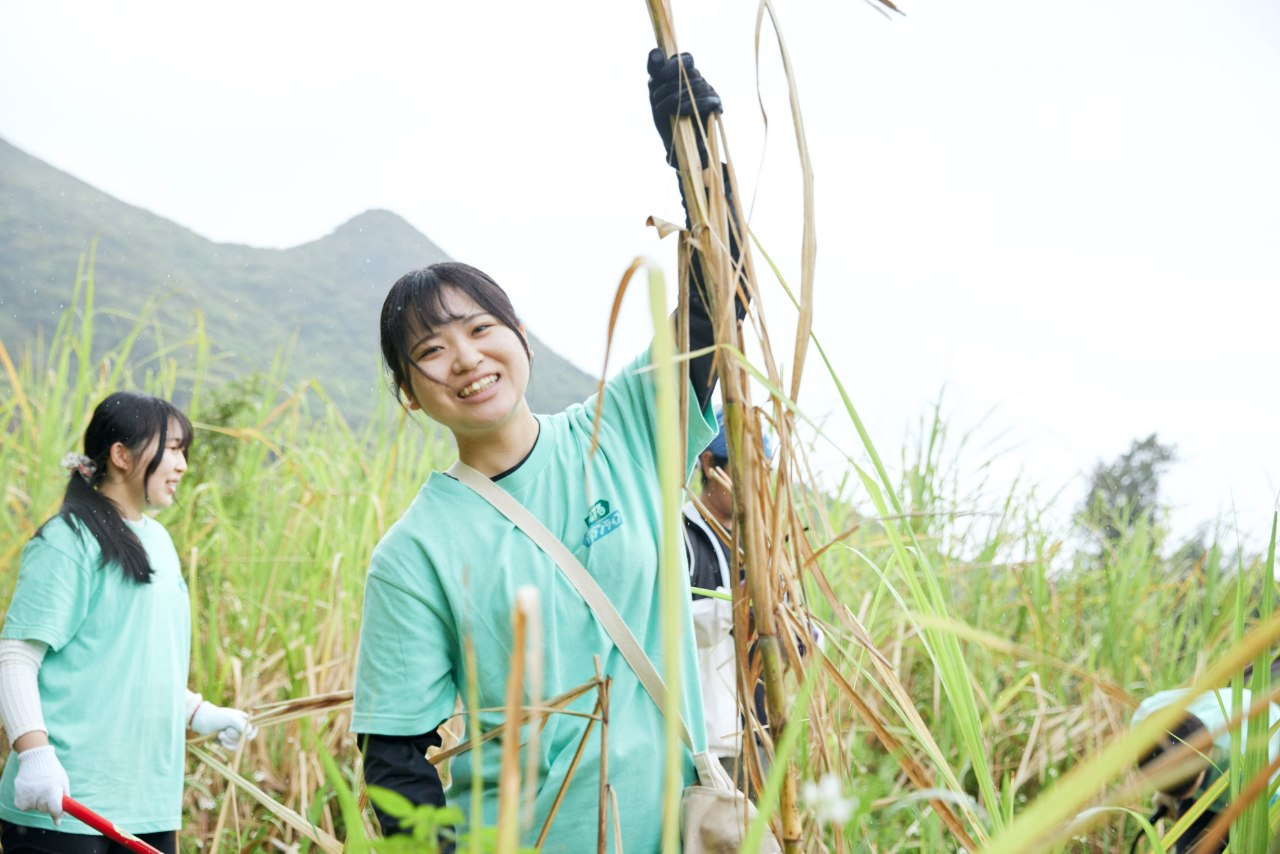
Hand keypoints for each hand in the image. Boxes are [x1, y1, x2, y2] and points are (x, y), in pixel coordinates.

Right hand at [13, 745, 69, 822]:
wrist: (34, 760)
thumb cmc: (53, 771)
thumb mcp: (63, 782)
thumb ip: (65, 799)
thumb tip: (63, 816)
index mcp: (52, 790)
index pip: (55, 810)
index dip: (58, 814)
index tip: (58, 819)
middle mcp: (38, 795)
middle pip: (45, 810)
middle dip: (49, 804)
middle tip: (48, 791)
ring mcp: (27, 798)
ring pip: (36, 808)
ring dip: (39, 801)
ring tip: (39, 787)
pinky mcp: (18, 801)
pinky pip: (27, 807)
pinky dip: (30, 801)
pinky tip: (31, 790)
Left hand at [190, 701, 257, 748]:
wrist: (203, 721)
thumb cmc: (218, 716)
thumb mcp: (231, 719)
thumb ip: (242, 725)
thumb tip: (249, 734)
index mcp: (244, 719)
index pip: (254, 728)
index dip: (252, 733)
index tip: (246, 734)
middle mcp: (241, 728)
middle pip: (246, 738)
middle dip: (235, 736)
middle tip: (226, 730)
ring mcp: (234, 736)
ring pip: (238, 744)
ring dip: (229, 740)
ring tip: (220, 734)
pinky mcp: (227, 742)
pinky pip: (232, 748)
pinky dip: (226, 745)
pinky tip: (220, 740)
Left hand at [647, 48, 722, 167]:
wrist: (675, 143)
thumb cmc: (665, 116)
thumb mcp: (655, 94)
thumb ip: (655, 73)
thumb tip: (655, 51)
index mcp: (685, 73)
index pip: (685, 58)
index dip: (674, 64)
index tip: (661, 75)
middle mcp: (699, 79)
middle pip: (689, 73)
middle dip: (669, 86)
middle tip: (655, 101)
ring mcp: (709, 91)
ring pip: (696, 85)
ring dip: (676, 98)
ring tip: (662, 109)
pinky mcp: (716, 105)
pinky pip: (707, 100)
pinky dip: (691, 106)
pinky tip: (681, 112)